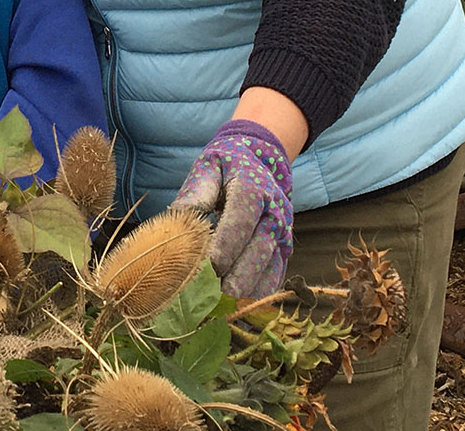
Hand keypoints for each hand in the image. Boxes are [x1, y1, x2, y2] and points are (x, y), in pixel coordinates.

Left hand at [170, 119, 293, 297]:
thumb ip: (198, 190)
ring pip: (271, 266)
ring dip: (249, 287)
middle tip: (216, 294)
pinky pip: (276, 274)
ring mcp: (282, 232)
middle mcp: (274, 212)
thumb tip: (181, 215)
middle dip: (239, 274)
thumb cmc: (227, 165)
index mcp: (253, 188)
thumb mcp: (208, 166)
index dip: (227, 244)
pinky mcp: (284, 248)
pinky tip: (239, 303)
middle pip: (260, 248)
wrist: (261, 161)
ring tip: (223, 303)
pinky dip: (259, 291)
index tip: (209, 265)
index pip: (242, 219)